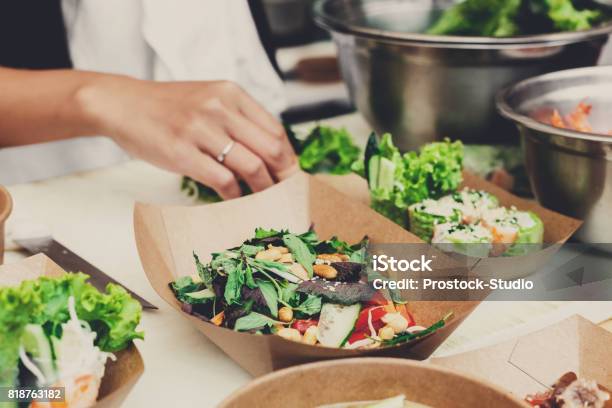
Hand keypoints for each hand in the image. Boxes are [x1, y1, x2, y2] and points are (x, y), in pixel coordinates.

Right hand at [78, 76, 297, 198]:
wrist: (121, 103)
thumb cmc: (167, 107)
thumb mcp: (208, 99)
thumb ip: (237, 119)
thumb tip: (269, 153)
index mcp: (231, 93)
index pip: (276, 130)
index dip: (288, 158)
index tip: (290, 176)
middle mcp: (220, 108)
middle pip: (271, 149)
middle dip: (284, 177)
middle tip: (286, 194)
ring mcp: (201, 130)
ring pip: (252, 167)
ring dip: (264, 190)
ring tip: (265, 201)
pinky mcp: (182, 152)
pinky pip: (223, 180)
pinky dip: (235, 195)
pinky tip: (235, 199)